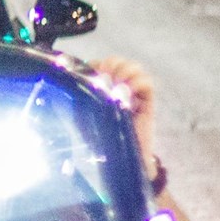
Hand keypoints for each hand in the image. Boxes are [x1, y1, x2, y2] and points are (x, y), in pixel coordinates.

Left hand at [88, 56, 157, 171]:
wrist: (121, 159)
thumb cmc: (100, 138)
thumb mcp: (83, 116)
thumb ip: (78, 99)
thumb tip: (72, 80)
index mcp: (102, 88)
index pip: (100, 64)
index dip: (95, 64)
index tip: (90, 73)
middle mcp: (118, 88)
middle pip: (117, 61)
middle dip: (111, 63)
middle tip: (105, 76)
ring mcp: (133, 94)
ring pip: (134, 67)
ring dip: (124, 70)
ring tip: (117, 83)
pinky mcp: (147, 103)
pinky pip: (147, 82)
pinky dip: (138, 81)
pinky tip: (128, 91)